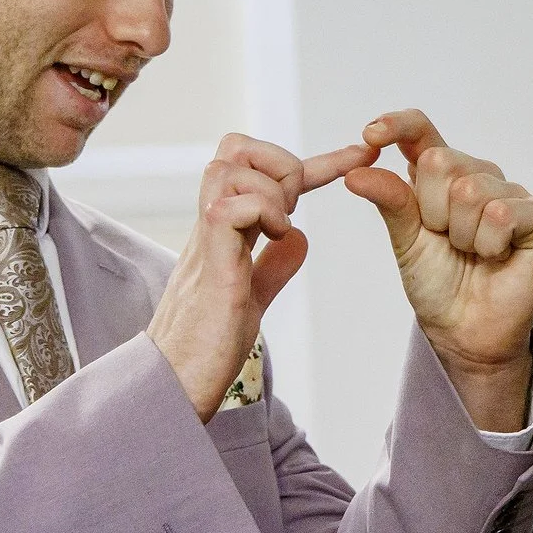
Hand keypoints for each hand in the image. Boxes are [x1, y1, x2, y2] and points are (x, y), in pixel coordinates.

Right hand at [149, 133, 373, 419]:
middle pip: (234, 147)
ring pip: (230, 166)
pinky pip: (231, 207)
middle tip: (296, 206)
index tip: (359, 157)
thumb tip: (297, 238)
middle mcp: (210, 226)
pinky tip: (273, 238)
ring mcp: (206, 240)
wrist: (173, 385)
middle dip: (279, 161)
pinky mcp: (208, 263)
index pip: (262, 176)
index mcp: (224, 232)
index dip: (316, 163)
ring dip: (270, 189)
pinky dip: (263, 212)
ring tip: (279, 229)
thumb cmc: (205, 348)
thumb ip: (271, 267)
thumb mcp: (250, 299)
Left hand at [344, 110, 532, 432]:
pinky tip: (496, 256)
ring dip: (461, 235)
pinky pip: (501, 213)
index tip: (371, 136)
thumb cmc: (438, 284)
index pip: (420, 131)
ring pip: (469, 191)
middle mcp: (475, 175)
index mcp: (439, 176)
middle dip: (431, 212)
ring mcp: (509, 193)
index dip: (397, 125)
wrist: (465, 331)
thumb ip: (389, 200)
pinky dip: (489, 244)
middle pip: (440, 162)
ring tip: (472, 253)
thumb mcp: (404, 241)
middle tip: (445, 241)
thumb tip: (355, 170)